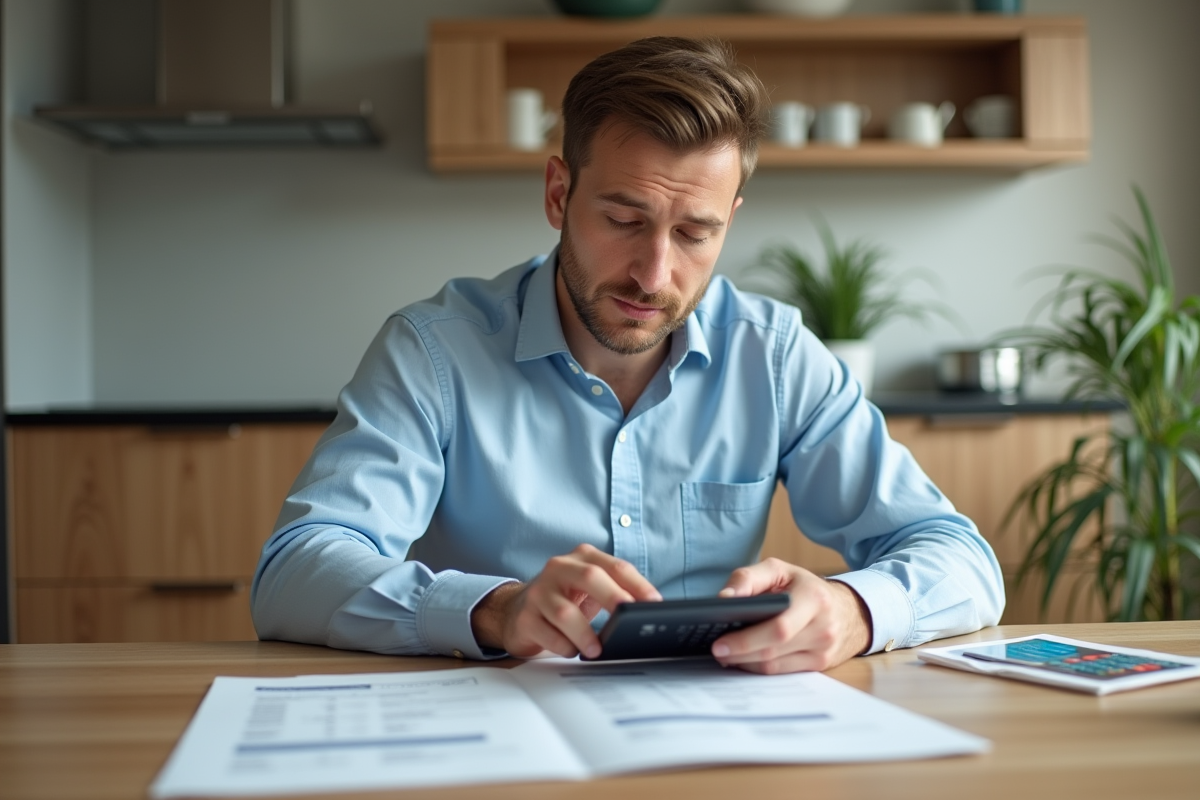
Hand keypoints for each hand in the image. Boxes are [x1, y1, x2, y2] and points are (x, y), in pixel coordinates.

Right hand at [471, 544, 660, 658]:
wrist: (515, 611)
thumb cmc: (563, 599)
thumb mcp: (590, 589)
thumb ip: (615, 593)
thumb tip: (647, 612)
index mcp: (582, 558)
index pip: (615, 566)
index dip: (637, 584)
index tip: (654, 603)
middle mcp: (559, 568)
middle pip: (589, 577)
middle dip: (612, 597)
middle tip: (627, 618)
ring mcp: (539, 592)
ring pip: (564, 611)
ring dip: (584, 633)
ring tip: (597, 649)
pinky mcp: (525, 616)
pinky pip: (546, 633)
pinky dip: (563, 645)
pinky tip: (572, 650)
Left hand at [711, 558, 871, 673]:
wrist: (848, 609)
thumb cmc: (805, 587)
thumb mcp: (779, 570)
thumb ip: (748, 578)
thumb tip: (723, 598)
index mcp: (813, 598)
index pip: (778, 626)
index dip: (746, 638)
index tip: (720, 640)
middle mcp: (823, 627)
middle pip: (773, 649)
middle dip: (740, 652)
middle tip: (716, 650)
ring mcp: (823, 650)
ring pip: (775, 665)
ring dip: (745, 662)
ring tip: (725, 654)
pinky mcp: (820, 665)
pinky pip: (782, 672)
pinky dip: (758, 667)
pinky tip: (744, 660)